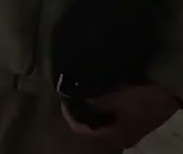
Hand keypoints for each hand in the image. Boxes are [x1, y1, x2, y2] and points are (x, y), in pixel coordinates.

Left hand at [63, 84, 179, 148]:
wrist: (170, 97)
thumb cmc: (142, 99)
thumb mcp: (116, 99)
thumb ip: (94, 104)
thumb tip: (75, 102)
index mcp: (113, 136)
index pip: (82, 131)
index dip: (70, 116)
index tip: (65, 101)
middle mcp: (118, 138)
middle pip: (90, 129)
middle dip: (79, 114)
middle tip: (72, 97)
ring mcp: (127, 133)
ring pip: (101, 125)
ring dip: (90, 113)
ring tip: (83, 96)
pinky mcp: (132, 125)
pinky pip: (111, 121)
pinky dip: (102, 112)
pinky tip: (99, 99)